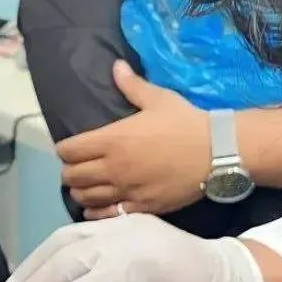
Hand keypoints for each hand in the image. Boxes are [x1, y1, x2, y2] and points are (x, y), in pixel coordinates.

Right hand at [0, 216, 264, 281]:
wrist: (229, 277)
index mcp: (135, 268)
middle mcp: (123, 237)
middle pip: (61, 262)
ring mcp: (122, 223)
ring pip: (63, 240)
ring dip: (33, 267)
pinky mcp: (122, 219)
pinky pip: (77, 232)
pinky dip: (51, 252)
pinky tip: (36, 272)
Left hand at [58, 61, 209, 218]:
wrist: (216, 153)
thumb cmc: (186, 122)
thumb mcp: (158, 99)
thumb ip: (132, 85)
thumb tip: (116, 66)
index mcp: (112, 139)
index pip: (69, 150)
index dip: (65, 149)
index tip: (71, 148)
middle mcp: (113, 167)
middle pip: (72, 177)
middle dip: (70, 172)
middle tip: (78, 168)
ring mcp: (126, 190)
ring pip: (86, 198)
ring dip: (81, 192)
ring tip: (87, 187)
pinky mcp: (141, 208)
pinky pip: (108, 215)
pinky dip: (98, 212)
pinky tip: (98, 207)